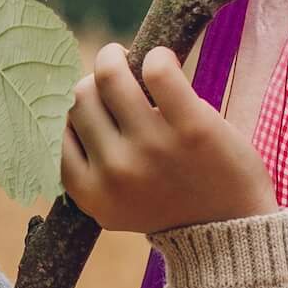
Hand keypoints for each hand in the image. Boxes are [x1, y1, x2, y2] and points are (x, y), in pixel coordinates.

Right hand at [61, 42, 276, 235]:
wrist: (229, 230)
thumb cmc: (169, 206)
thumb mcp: (115, 204)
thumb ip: (89, 169)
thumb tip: (67, 109)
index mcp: (90, 192)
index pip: (57, 130)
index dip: (75, 111)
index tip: (93, 105)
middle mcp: (114, 170)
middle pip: (79, 98)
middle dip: (92, 82)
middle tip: (112, 78)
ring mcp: (151, 147)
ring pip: (108, 75)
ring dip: (114, 57)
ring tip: (126, 58)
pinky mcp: (190, 127)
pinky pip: (156, 69)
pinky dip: (156, 57)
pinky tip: (162, 62)